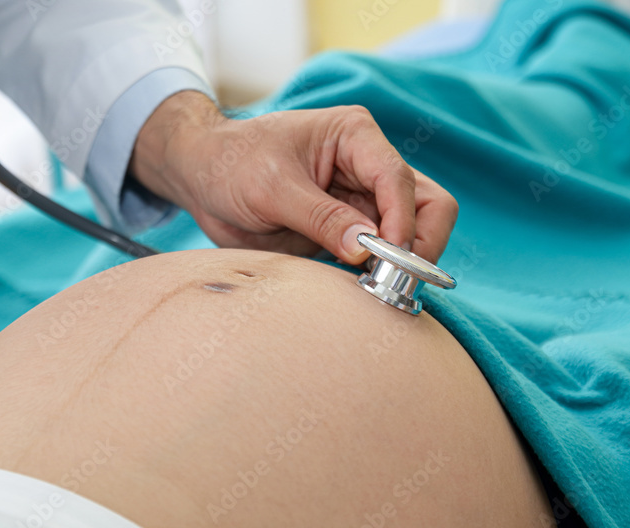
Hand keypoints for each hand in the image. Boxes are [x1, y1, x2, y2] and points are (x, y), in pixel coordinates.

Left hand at [130, 91, 457, 264]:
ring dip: (402, 263)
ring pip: (414, 233)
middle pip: (427, 205)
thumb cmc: (231, 164)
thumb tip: (366, 249)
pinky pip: (384, 255)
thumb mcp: (271, 189)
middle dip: (418, 245)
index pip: (399, 180)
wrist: (202, 177)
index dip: (402, 222)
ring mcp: (363, 199)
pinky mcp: (352, 230)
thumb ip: (321, 218)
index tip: (386, 260)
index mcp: (355, 136)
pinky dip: (381, 274)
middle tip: (393, 281)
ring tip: (376, 288)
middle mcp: (369, 165)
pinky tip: (361, 288)